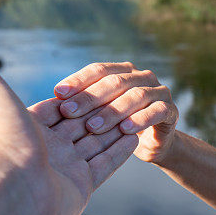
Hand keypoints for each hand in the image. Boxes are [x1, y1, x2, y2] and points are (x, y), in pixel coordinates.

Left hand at [0, 47, 137, 214]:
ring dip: (113, 126)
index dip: (77, 93)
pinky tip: (136, 135)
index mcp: (23, 126)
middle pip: (79, 122)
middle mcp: (42, 149)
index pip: (57, 106)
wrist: (1, 182)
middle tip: (121, 93)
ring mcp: (61, 170)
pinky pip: (106, 164)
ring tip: (134, 110)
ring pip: (95, 142)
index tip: (96, 81)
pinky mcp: (81, 186)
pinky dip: (120, 150)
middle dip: (99, 108)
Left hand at [53, 62, 178, 163]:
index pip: (98, 70)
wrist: (151, 144)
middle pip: (114, 82)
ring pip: (135, 96)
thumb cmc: (117, 127)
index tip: (58, 93)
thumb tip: (44, 101)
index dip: (78, 80)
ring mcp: (159, 91)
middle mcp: (141, 76)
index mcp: (121, 71)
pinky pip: (157, 112)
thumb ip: (79, 104)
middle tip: (69, 112)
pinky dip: (141, 120)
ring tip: (94, 126)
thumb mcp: (97, 112)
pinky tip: (126, 130)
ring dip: (113, 111)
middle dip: (90, 97)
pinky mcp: (171, 110)